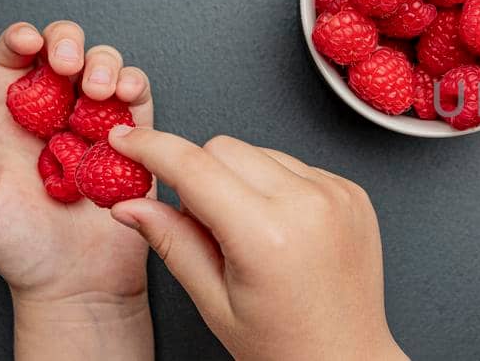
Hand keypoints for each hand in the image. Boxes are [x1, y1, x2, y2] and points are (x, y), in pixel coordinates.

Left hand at [0, 21, 154, 359]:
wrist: (77, 285)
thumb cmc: (23, 253)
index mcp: (13, 127)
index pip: (13, 64)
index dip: (20, 41)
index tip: (28, 42)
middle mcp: (56, 119)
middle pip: (62, 52)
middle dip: (68, 42)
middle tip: (68, 64)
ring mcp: (97, 127)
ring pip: (104, 66)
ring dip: (105, 62)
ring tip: (99, 89)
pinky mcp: (136, 142)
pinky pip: (140, 99)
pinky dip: (136, 85)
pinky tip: (125, 97)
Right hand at [105, 127, 405, 359]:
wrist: (347, 357)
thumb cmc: (283, 344)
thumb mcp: (213, 301)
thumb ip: (170, 242)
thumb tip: (128, 204)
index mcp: (267, 235)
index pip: (193, 167)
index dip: (150, 148)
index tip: (125, 140)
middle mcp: (308, 205)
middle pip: (225, 148)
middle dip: (198, 173)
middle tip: (202, 224)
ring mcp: (337, 194)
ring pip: (261, 152)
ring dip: (240, 179)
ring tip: (250, 235)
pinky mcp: (354, 193)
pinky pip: (297, 166)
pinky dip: (277, 186)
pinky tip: (281, 230)